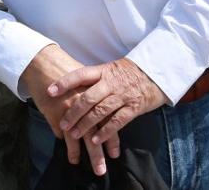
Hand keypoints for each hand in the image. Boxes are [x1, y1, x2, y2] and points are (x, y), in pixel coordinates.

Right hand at [21, 45, 119, 175]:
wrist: (42, 62)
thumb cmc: (62, 68)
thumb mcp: (82, 79)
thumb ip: (91, 94)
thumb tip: (98, 108)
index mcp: (94, 94)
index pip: (107, 119)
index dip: (111, 137)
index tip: (115, 153)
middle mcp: (84, 104)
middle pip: (97, 132)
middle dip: (101, 153)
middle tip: (105, 169)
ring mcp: (70, 111)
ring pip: (82, 138)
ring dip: (89, 155)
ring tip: (96, 169)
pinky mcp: (56, 114)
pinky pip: (64, 136)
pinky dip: (69, 148)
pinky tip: (73, 157)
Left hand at [50, 58, 165, 147]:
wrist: (158, 72)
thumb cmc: (130, 72)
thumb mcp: (111, 69)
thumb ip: (95, 79)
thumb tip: (73, 88)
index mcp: (103, 71)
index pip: (80, 75)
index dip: (64, 82)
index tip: (50, 91)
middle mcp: (111, 83)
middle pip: (88, 98)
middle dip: (73, 112)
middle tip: (63, 124)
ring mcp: (122, 95)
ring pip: (100, 111)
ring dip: (86, 124)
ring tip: (74, 134)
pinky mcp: (134, 107)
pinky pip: (117, 121)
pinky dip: (105, 132)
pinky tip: (95, 140)